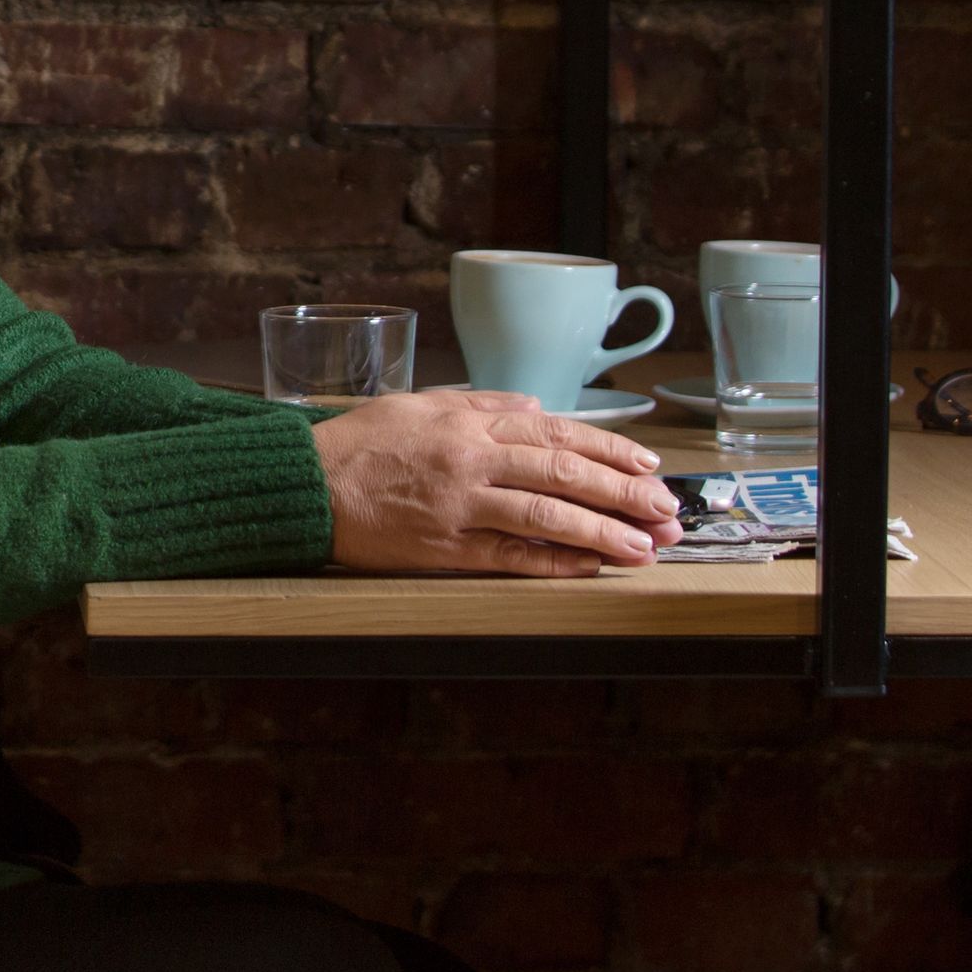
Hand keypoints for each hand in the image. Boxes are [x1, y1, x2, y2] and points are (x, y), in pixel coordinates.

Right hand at [309, 391, 684, 576]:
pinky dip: (554, 562)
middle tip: (667, 510)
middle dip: (624, 492)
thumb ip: (481, 403)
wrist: (305, 484)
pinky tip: (590, 567)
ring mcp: (459, 506)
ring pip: (547, 514)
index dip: (610, 449)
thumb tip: (534, 407)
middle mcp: (472, 459)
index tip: (649, 466)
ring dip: (604, 532)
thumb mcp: (421, 403)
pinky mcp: (443, 548)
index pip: (557, 433)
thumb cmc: (360, 443)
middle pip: (564, 472)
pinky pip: (510, 556)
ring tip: (647, 547)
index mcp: (470, 422)